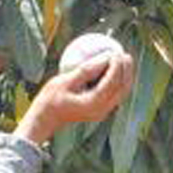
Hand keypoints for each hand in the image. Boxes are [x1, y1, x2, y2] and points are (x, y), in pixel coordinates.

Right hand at [13, 52, 134, 144]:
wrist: (45, 119)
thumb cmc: (50, 100)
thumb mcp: (64, 81)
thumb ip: (86, 70)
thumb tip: (105, 56)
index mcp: (93, 103)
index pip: (112, 82)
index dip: (116, 66)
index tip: (115, 52)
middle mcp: (102, 110)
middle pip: (122, 88)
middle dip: (126, 70)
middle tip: (124, 54)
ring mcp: (102, 113)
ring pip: (121, 93)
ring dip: (125, 76)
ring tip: (124, 61)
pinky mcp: (101, 111)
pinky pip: (115, 95)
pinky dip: (118, 82)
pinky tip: (116, 71)